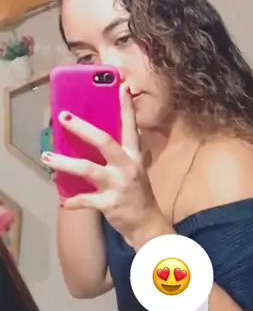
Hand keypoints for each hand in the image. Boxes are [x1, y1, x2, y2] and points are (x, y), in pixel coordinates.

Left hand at [43, 84, 168, 248]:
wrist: (148, 224)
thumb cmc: (137, 194)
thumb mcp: (134, 169)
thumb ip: (120, 154)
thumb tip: (94, 138)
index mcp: (134, 156)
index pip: (130, 127)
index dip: (126, 107)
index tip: (121, 86)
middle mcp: (127, 167)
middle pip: (104, 142)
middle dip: (82, 128)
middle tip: (63, 117)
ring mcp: (118, 185)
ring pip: (88, 169)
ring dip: (64, 163)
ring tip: (47, 157)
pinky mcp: (110, 204)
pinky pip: (87, 200)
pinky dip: (74, 201)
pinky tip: (64, 201)